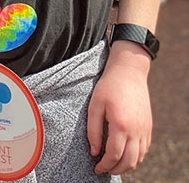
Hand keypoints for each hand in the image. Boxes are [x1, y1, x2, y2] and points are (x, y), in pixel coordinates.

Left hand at [87, 44, 151, 174]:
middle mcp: (136, 130)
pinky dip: (136, 157)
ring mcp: (145, 129)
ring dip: (126, 165)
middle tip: (104, 169)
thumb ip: (93, 130)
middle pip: (128, 162)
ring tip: (113, 164)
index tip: (96, 168)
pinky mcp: (148, 127)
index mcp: (121, 125)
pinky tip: (125, 154)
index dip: (104, 165)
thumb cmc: (109, 86)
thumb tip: (94, 152)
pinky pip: (145, 150)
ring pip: (139, 158)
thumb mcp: (95, 105)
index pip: (114, 155)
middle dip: (115, 169)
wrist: (129, 72)